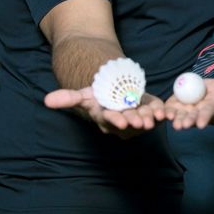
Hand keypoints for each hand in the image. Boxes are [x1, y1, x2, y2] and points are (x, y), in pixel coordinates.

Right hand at [43, 87, 165, 138]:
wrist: (114, 91)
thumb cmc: (98, 96)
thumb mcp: (83, 95)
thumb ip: (68, 98)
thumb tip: (46, 101)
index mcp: (106, 118)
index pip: (110, 121)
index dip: (116, 121)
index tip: (121, 122)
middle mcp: (122, 122)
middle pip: (130, 122)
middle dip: (135, 121)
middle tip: (141, 121)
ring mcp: (137, 118)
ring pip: (145, 120)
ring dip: (151, 119)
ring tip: (155, 116)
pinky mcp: (150, 112)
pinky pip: (158, 115)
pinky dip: (163, 114)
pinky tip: (167, 113)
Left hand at [164, 76, 213, 129]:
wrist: (206, 93)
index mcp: (208, 110)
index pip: (206, 115)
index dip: (203, 118)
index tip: (200, 124)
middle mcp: (196, 114)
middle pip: (191, 118)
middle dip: (187, 122)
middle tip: (182, 126)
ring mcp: (185, 112)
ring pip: (179, 116)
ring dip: (174, 118)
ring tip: (170, 119)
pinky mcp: (175, 107)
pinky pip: (169, 110)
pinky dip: (164, 112)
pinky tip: (160, 113)